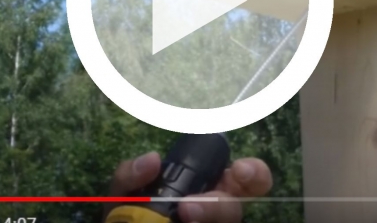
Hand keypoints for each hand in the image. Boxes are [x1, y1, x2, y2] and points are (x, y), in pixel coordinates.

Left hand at [105, 151, 272, 222]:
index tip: (239, 169)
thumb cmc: (128, 220)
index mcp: (206, 189)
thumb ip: (130, 175)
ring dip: (206, 219)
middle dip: (220, 206)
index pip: (246, 178)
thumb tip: (152, 160)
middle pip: (237, 208)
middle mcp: (216, 212)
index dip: (253, 172)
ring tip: (179, 217)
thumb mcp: (122, 195)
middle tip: (188, 208)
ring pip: (228, 222)